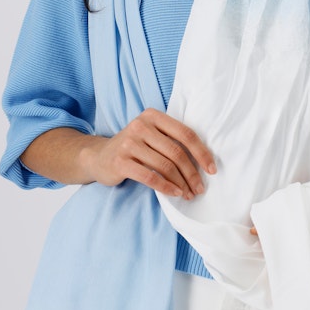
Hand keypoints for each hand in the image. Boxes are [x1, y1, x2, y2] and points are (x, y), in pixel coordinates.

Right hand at [82, 108, 215, 197]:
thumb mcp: (150, 135)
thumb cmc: (133, 148)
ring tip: (188, 194)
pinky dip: (166, 187)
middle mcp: (140, 126)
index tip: (211, 170)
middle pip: (176, 152)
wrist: (98, 157)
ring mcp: (129, 143)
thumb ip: (171, 140)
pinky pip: (150, 177)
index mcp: (152, 116)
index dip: (201, 153)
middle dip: (192, 173)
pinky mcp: (120, 162)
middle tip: (200, 188)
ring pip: (165, 166)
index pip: (185, 134)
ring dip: (181, 183)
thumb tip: (204, 161)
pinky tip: (175, 193)